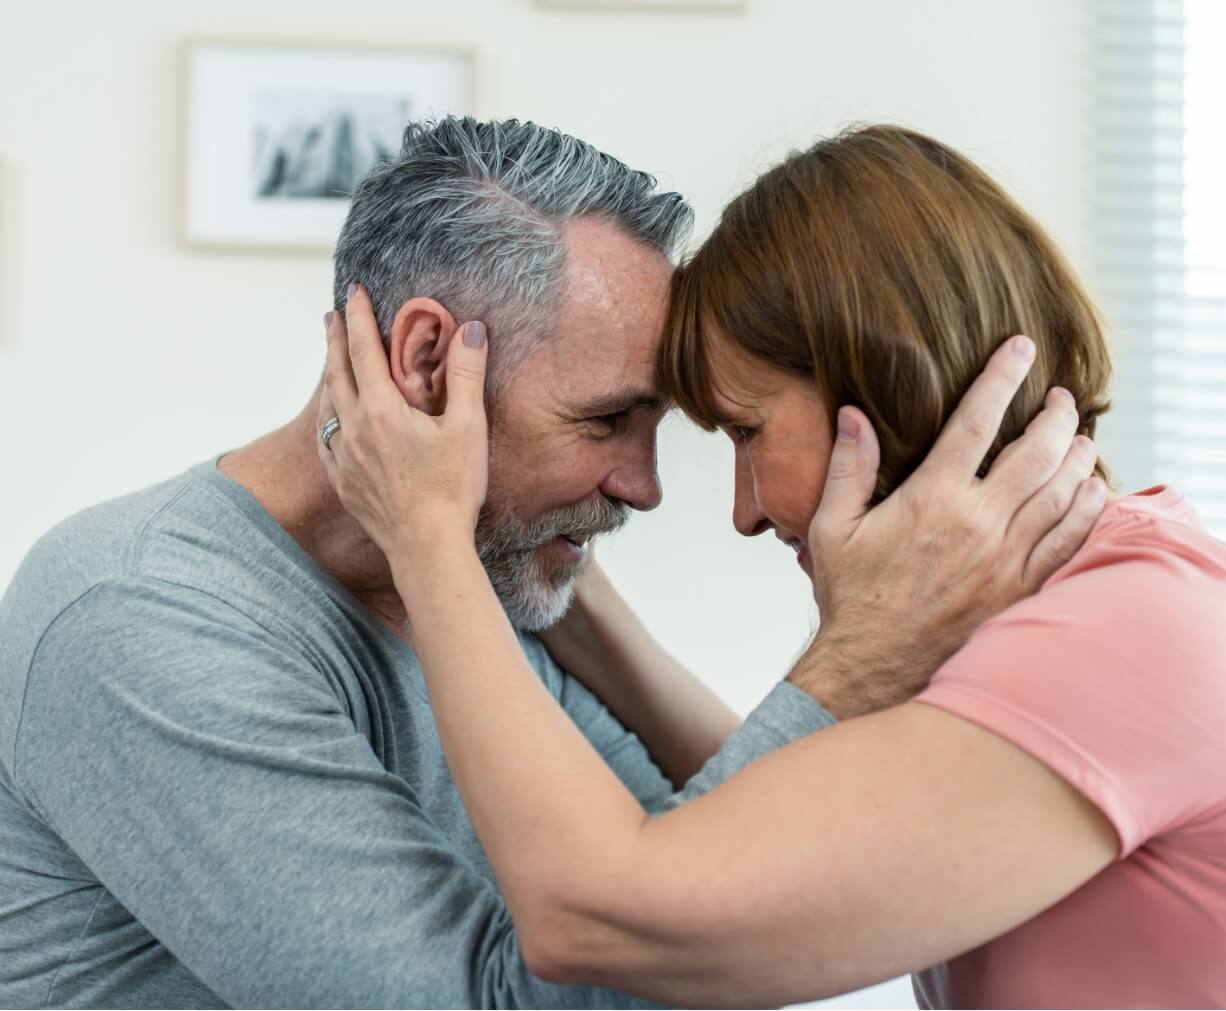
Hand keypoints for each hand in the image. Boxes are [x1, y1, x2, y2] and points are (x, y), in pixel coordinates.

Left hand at [316, 284, 490, 562]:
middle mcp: (354, 430)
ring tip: (332, 361)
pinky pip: (326, 439)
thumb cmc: (452, 489)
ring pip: (328, 406)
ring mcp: (345, 458)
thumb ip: (466, 374)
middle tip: (333, 315)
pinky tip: (332, 419)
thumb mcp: (468, 427)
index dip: (359, 318)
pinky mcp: (344, 483)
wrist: (428, 547)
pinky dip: (327, 417)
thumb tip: (472, 329)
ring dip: (330, 376)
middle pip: (337, 373)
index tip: (354, 292)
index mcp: (381, 410)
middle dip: (336, 340)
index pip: (363, 350)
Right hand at [796, 335, 1105, 716]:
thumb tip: (854, 414)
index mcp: (931, 500)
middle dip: (1055, 416)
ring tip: (1081, 437)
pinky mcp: (1021, 590)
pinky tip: (1093, 492)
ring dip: (1078, 457)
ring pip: (1062, 493)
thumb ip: (847, 468)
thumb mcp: (830, 529)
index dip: (1001, 378)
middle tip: (1061, 398)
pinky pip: (1071, 542)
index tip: (1019, 349)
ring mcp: (1007, 560)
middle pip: (1036, 452)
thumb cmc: (851, 598)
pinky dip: (1088, 511)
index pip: (977, 422)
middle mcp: (978, 524)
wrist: (874, 668)